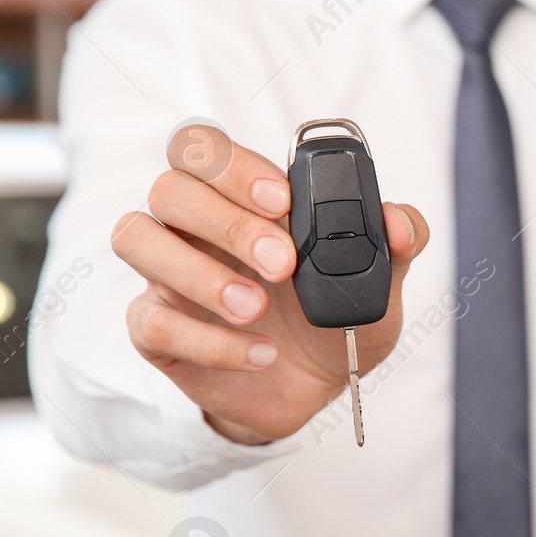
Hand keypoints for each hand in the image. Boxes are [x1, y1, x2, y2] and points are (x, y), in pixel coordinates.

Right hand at [112, 125, 429, 443]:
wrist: (317, 388)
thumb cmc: (336, 316)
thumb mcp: (379, 281)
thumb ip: (398, 242)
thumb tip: (398, 222)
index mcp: (242, 197)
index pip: (207, 148)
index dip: (236, 166)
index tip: (283, 201)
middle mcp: (194, 227)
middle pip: (169, 188)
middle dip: (226, 221)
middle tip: (282, 263)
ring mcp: (167, 275)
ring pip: (136, 239)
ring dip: (199, 273)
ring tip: (259, 308)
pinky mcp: (157, 330)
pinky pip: (151, 322)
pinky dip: (209, 341)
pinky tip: (260, 352)